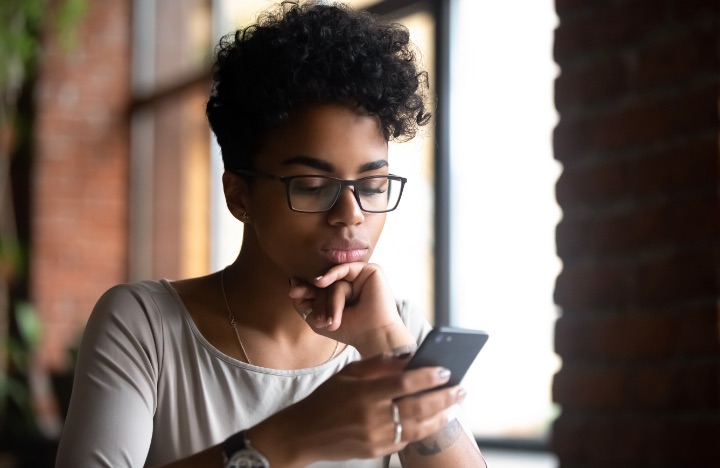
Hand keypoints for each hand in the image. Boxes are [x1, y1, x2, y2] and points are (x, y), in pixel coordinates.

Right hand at [247, 353, 465, 466]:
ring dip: (440, 416)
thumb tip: (409, 358)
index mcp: (364, 393)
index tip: (447, 371)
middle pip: (418, 406)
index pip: (404, 383)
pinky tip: (433, 420)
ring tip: (454, 407)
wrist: (304, 433)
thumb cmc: (327, 398)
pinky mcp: (375, 451)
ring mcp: (375, 437)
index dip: (428, 377)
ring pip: (417, 427)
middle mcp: (371, 417)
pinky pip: (405, 439)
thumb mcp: (349, 374)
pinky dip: (422, 429)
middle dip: (444, 398)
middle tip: (462, 389)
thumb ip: (379, 366)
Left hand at [289, 262, 413, 353]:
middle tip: (313, 315)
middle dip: (316, 299)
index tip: (293, 292)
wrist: (373, 335)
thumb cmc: (349, 330)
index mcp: (341, 294)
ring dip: (329, 301)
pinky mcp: (371, 271)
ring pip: (335, 280)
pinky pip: (345, 268)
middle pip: (325, 283)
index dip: (305, 289)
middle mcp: (351, 283)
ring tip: (329, 321)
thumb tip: (292, 281)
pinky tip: (320, 282)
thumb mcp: (317, 319)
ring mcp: (361, 277)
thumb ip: (303, 302)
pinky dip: (331, 274)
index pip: (320, 287)